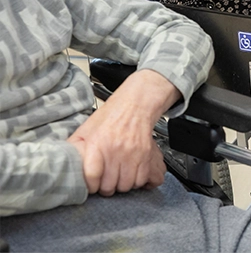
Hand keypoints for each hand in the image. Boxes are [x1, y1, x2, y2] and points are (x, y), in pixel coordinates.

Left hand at [67, 70, 177, 195]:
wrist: (135, 105)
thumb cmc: (109, 117)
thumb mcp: (85, 130)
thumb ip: (74, 147)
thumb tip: (61, 163)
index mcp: (97, 144)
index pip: (92, 176)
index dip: (91, 186)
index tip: (91, 186)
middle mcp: (115, 150)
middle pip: (109, 185)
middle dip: (106, 188)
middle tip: (105, 182)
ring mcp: (132, 153)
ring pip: (126, 185)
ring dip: (121, 185)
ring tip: (118, 178)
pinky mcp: (146, 154)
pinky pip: (141, 179)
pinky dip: (136, 181)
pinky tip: (130, 174)